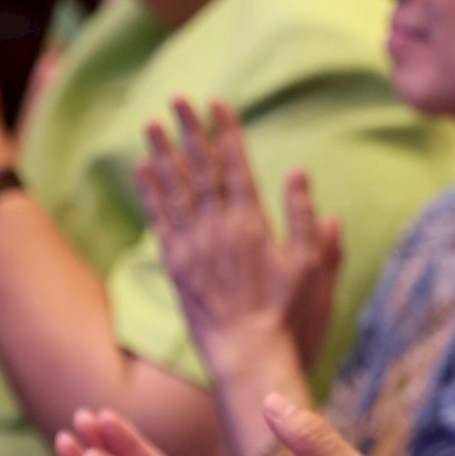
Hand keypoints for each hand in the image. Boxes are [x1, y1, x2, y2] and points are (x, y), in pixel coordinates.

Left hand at [139, 100, 341, 368]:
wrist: (250, 357)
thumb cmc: (288, 315)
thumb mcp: (312, 267)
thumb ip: (306, 219)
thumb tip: (300, 174)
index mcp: (254, 224)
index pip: (237, 166)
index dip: (226, 131)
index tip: (216, 103)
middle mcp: (219, 229)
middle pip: (202, 169)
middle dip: (190, 131)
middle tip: (177, 99)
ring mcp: (194, 247)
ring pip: (175, 190)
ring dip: (163, 154)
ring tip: (152, 123)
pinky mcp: (176, 267)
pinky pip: (159, 221)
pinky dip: (150, 192)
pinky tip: (143, 169)